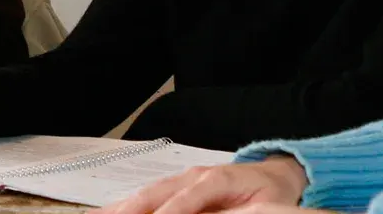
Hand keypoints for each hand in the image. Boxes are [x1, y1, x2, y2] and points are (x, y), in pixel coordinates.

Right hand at [95, 157, 308, 213]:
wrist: (275, 173)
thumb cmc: (271, 195)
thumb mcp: (265, 208)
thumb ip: (233, 213)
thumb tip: (214, 213)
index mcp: (216, 179)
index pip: (186, 200)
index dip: (168, 213)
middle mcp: (193, 176)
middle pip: (155, 194)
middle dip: (130, 211)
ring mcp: (181, 178)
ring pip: (145, 194)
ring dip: (119, 208)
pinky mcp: (175, 186)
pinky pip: (146, 196)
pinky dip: (124, 205)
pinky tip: (106, 212)